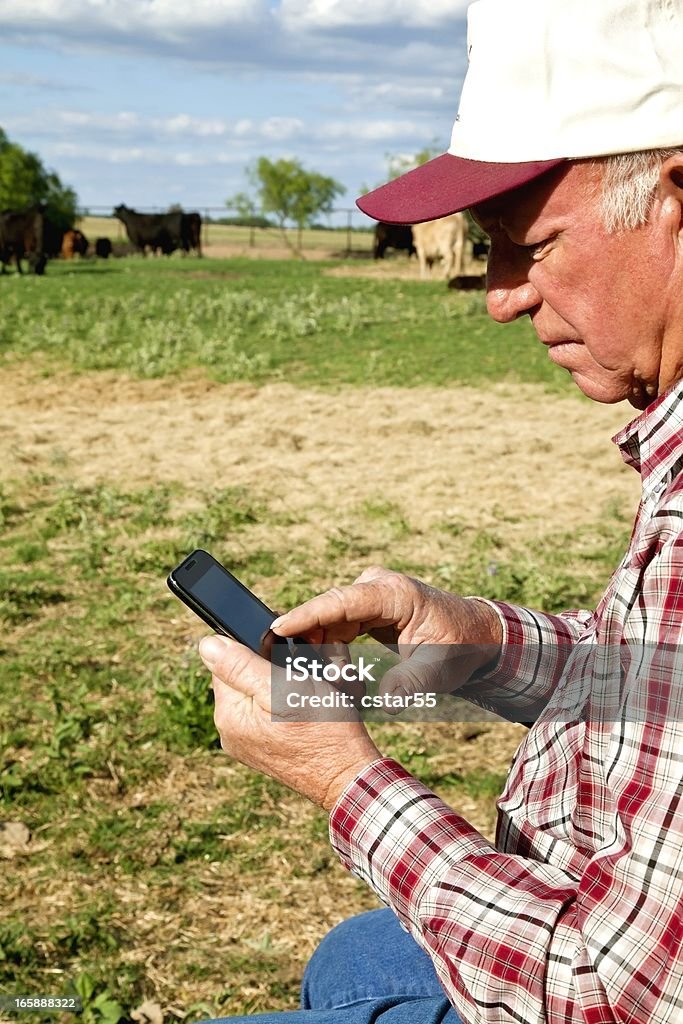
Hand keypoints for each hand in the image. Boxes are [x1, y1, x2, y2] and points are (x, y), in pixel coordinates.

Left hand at [198, 634, 381, 811]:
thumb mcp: (283, 688)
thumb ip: (240, 666)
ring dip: (286, 684)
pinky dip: (290, 702)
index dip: (255, 650)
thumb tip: (207, 644)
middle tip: (306, 676)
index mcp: (228, 715)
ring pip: (262, 692)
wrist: (348, 775)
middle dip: (274, 668)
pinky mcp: (267, 748)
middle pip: (245, 677)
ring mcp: (249, 743)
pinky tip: (311, 707)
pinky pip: (272, 711)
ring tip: (313, 692)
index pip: (226, 663)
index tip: (285, 658)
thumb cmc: (323, 730)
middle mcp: (232, 732)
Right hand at [270, 566, 502, 709]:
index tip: (278, 629)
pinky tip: (340, 674)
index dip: (308, 615)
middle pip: (330, 612)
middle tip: (320, 681)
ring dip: (328, 653)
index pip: (341, 601)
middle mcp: (378, 586)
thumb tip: (386, 702)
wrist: (473, 634)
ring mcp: (371, 593)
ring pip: (330, 621)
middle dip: (316, 646)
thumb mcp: (440, 670)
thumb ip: (412, 684)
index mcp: (395, 594)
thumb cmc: (459, 648)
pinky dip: (334, 649)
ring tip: (342, 685)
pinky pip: (338, 625)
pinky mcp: (366, 604)